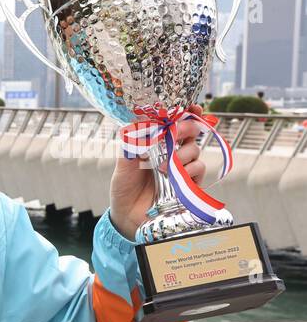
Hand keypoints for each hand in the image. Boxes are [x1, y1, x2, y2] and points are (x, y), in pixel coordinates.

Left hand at [109, 103, 207, 239]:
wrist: (127, 214)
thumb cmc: (124, 186)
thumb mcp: (123, 165)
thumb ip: (130, 145)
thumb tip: (134, 124)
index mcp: (157, 142)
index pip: (175, 122)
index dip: (186, 112)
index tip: (191, 107)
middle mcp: (173, 152)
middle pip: (190, 132)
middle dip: (186, 128)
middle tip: (177, 132)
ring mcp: (182, 167)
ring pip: (194, 150)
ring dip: (182, 153)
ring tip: (163, 165)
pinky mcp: (189, 183)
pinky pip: (198, 169)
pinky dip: (190, 169)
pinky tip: (177, 175)